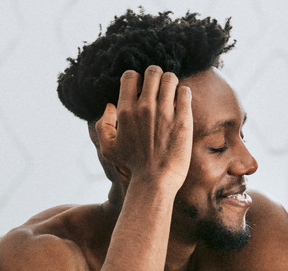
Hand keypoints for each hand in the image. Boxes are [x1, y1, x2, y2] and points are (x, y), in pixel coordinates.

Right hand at [95, 65, 192, 188]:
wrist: (155, 181)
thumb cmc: (132, 167)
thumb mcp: (108, 148)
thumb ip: (102, 125)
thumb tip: (110, 105)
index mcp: (125, 111)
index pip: (131, 75)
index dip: (138, 78)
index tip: (143, 88)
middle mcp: (144, 108)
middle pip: (153, 72)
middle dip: (157, 76)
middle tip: (161, 87)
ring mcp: (165, 113)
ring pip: (170, 78)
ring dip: (172, 82)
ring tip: (173, 92)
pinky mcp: (183, 120)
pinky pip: (185, 93)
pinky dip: (184, 92)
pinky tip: (183, 100)